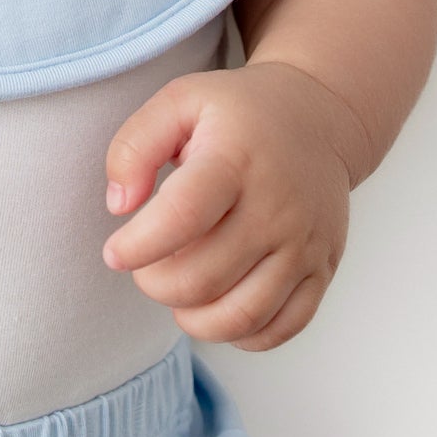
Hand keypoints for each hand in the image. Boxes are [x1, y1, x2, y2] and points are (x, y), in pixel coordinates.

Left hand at [101, 60, 364, 349]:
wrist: (317, 118)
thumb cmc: (237, 112)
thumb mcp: (178, 102)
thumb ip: (134, 146)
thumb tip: (118, 206)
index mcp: (235, 160)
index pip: (182, 218)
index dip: (138, 246)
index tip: (114, 251)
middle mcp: (276, 207)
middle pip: (204, 278)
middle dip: (155, 284)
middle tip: (144, 266)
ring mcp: (303, 244)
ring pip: (241, 316)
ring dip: (192, 318)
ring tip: (175, 289)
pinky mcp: (321, 270)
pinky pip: (280, 328)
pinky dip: (239, 335)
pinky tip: (216, 307)